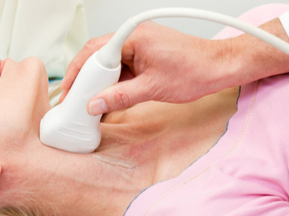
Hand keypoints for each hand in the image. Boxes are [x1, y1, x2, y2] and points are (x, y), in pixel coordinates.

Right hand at [60, 21, 231, 115]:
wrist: (219, 68)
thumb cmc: (195, 71)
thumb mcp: (152, 89)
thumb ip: (120, 97)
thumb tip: (95, 105)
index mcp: (133, 37)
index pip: (94, 52)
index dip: (77, 73)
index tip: (69, 91)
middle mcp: (134, 37)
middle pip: (97, 57)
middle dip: (84, 80)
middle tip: (74, 100)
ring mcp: (139, 46)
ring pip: (108, 65)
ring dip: (99, 84)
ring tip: (89, 103)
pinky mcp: (144, 56)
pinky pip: (121, 69)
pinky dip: (113, 84)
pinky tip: (107, 100)